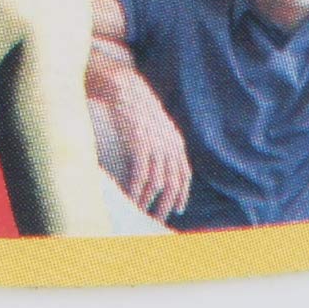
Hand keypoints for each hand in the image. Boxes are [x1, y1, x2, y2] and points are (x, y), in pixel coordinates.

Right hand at [98, 69, 192, 222]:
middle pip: (173, 184)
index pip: (184, 175)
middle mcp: (170, 146)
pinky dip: (136, 192)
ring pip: (156, 184)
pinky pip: (140, 176)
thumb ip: (164, 143)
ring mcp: (155, 146)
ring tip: (140, 212)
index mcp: (176, 142)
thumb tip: (163, 165)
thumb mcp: (158, 125)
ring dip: (148, 202)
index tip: (177, 210)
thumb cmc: (137, 107)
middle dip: (166, 205)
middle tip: (156, 219)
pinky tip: (131, 200)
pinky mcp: (139, 145)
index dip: (182, 194)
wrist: (124, 87)